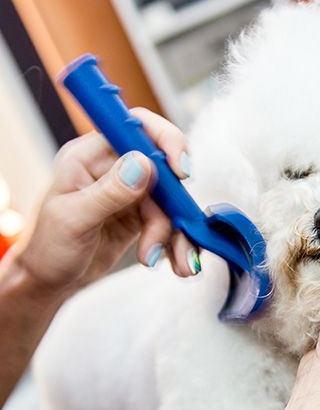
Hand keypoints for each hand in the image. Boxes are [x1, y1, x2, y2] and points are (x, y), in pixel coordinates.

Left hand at [15, 108, 199, 297]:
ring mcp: (131, 193)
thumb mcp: (73, 220)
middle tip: (174, 236)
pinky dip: (176, 243)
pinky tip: (175, 262)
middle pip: (163, 173)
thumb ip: (109, 192)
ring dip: (176, 235)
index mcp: (90, 156)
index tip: (181, 171)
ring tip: (171, 261)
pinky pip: (170, 223)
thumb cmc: (49, 249)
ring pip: (171, 204)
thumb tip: (143, 165)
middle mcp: (114, 169)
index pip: (136, 129)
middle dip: (173, 210)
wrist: (52, 281)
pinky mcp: (142, 216)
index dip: (166, 141)